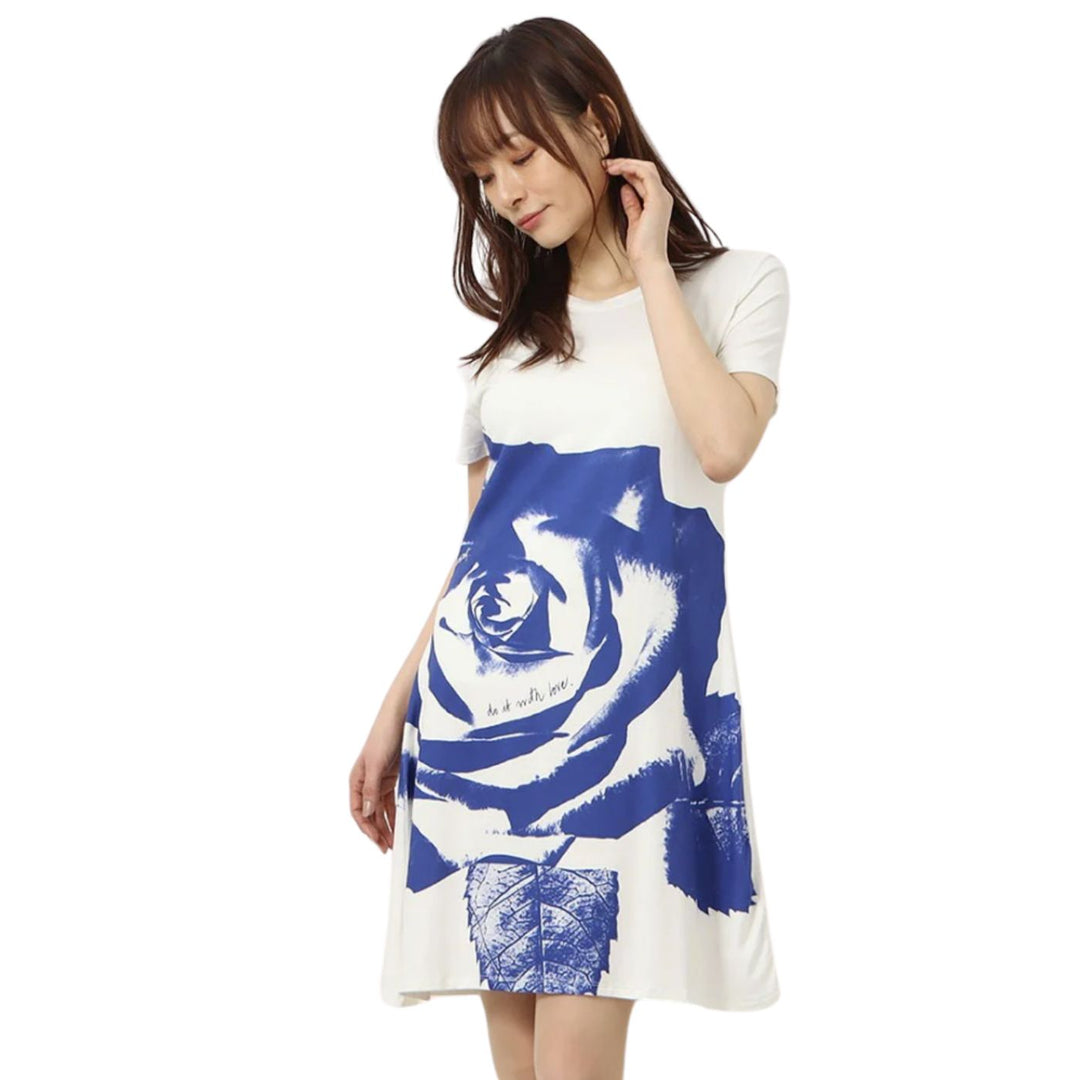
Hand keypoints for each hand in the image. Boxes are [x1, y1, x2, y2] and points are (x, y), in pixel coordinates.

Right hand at [348, 721, 401, 852]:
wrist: (401, 718)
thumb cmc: (384, 736)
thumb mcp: (375, 764)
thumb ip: (371, 789)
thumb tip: (368, 814)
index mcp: (356, 780)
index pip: (358, 811)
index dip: (366, 828)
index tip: (377, 841)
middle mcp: (366, 782)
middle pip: (370, 813)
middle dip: (378, 831)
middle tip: (388, 848)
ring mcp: (380, 780)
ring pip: (382, 809)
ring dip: (387, 825)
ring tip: (395, 841)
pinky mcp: (393, 777)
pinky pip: (392, 800)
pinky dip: (396, 812)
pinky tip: (401, 823)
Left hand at [602, 156, 672, 269]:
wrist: (648, 262)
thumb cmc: (641, 248)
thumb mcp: (633, 221)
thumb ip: (631, 204)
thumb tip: (625, 188)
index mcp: (658, 202)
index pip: (644, 177)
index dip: (626, 170)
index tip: (608, 170)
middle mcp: (663, 197)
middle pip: (646, 168)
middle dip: (625, 163)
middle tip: (605, 163)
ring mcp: (662, 197)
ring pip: (646, 168)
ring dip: (625, 163)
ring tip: (607, 165)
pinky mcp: (657, 199)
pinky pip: (644, 174)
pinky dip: (629, 168)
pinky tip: (615, 170)